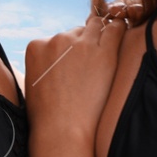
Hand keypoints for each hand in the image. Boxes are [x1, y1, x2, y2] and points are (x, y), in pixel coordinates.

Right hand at [25, 10, 128, 138]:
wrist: (63, 130)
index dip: (67, 51)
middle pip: (76, 32)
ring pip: (95, 27)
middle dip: (83, 44)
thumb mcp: (33, 82)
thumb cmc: (47, 114)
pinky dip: (119, 30)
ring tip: (105, 54)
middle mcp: (58, 39)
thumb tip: (56, 60)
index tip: (73, 64)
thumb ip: (44, 63)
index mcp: (36, 45)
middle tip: (89, 65)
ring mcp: (82, 44)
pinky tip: (122, 35)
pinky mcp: (104, 52)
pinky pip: (116, 30)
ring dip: (100, 36)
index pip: (58, 38)